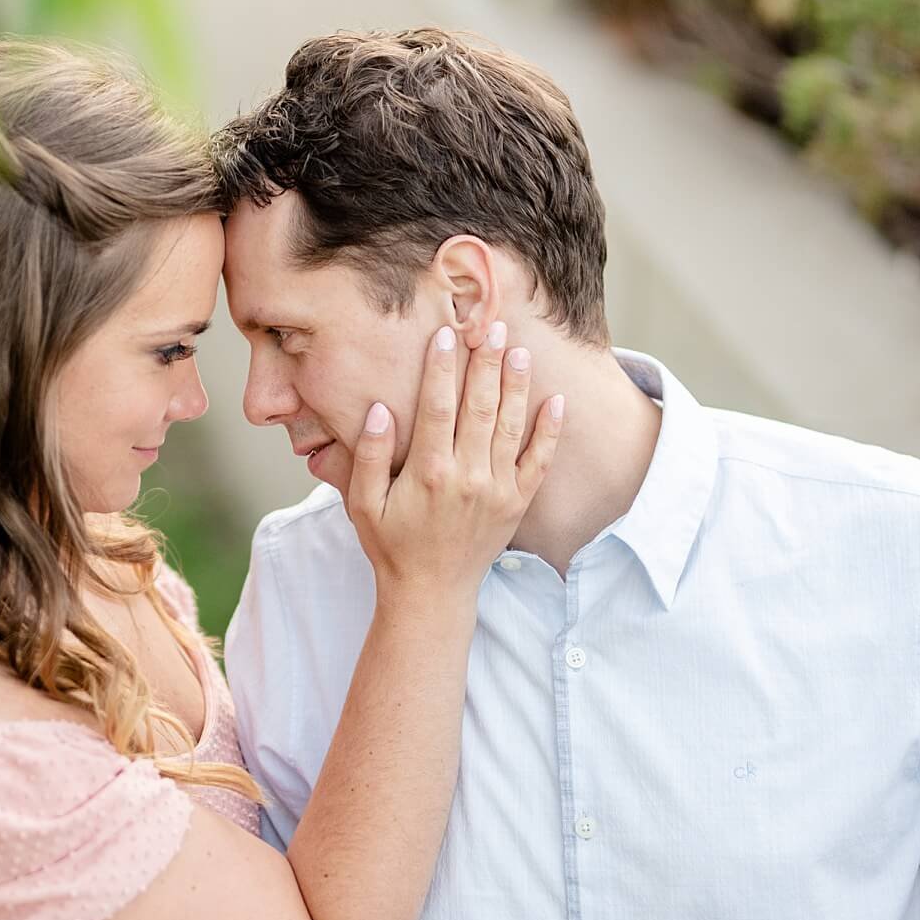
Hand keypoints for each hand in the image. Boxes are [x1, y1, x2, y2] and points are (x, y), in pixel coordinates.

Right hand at [346, 323, 561, 609]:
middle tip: (492, 326)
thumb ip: (370, 457)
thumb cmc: (391, 546)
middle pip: (479, 407)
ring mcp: (497, 490)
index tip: (446, 334)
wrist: (430, 592)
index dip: (442, 367)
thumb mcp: (363, 505)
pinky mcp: (517, 503)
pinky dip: (549, 431)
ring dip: (516, 385)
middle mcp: (467, 477)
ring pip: (510, 426)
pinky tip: (556, 401)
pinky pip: (538, 462)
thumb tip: (380, 410)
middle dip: (485, 363)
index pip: (437, 407)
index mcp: (428, 473)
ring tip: (519, 349)